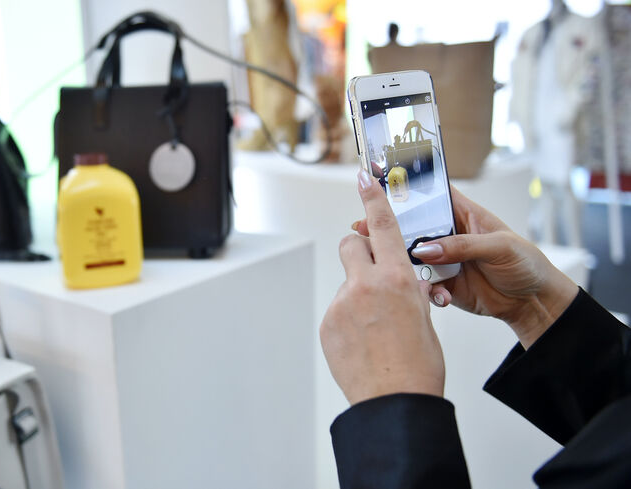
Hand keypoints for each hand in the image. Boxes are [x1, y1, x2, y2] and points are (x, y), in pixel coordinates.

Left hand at [320, 170, 444, 405]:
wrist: (394, 403)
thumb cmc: (419, 367)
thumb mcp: (425, 320)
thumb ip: (410, 294)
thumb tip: (404, 287)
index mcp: (396, 279)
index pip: (383, 227)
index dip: (373, 197)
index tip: (363, 176)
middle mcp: (364, 286)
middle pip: (350, 245)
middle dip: (359, 249)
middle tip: (372, 270)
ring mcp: (341, 305)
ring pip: (347, 285)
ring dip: (360, 297)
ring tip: (377, 331)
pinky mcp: (328, 325)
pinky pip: (339, 312)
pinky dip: (350, 321)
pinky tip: (365, 345)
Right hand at [352, 186, 577, 348]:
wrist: (532, 302)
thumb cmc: (525, 263)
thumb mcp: (500, 247)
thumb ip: (462, 246)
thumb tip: (426, 249)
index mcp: (462, 213)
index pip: (430, 193)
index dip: (405, 187)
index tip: (379, 184)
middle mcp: (447, 233)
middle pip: (410, 224)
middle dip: (387, 226)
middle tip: (365, 227)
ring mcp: (442, 259)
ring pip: (409, 255)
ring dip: (397, 259)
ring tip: (385, 262)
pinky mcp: (441, 283)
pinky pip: (421, 283)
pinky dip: (421, 289)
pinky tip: (432, 295)